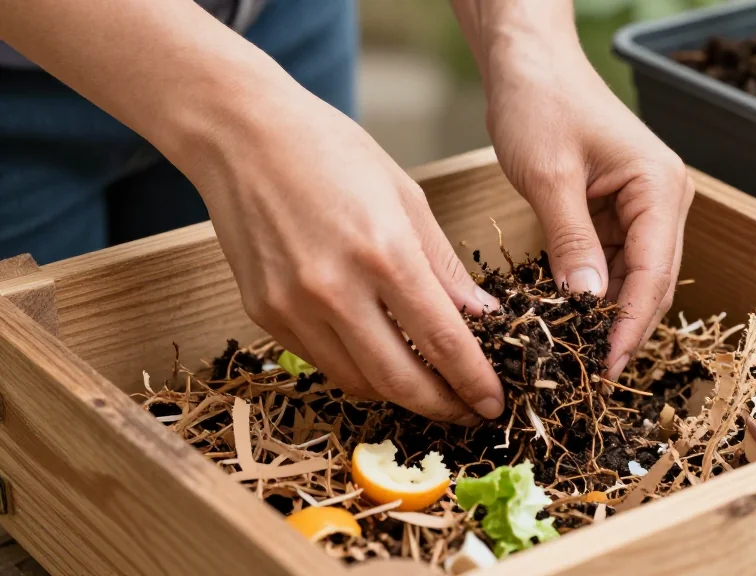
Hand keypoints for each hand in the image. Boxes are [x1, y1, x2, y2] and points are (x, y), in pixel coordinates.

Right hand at [182, 86, 504, 424]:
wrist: (241, 135)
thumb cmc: (331, 151)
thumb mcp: (406, 197)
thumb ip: (443, 266)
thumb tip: (482, 317)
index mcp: (383, 252)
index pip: (442, 340)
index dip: (473, 381)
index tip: (494, 402)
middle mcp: (335, 289)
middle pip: (400, 379)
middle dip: (442, 406)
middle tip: (468, 412)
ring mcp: (293, 307)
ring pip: (359, 381)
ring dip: (401, 395)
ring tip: (430, 389)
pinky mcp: (265, 315)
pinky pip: (322, 362)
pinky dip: (359, 371)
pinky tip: (381, 358)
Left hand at [485, 48, 694, 379]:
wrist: (528, 62)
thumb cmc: (541, 104)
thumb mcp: (550, 179)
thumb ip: (571, 244)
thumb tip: (587, 306)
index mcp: (660, 187)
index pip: (654, 273)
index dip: (630, 325)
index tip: (604, 367)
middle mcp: (663, 199)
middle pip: (652, 282)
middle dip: (623, 329)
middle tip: (591, 376)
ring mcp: (641, 206)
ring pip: (633, 278)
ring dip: (608, 316)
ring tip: (579, 357)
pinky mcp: (616, 211)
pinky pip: (612, 262)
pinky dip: (593, 292)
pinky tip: (571, 320)